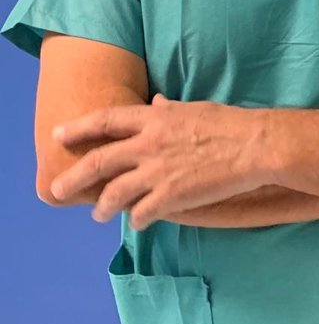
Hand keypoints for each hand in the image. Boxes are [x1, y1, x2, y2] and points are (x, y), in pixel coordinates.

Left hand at [50, 96, 271, 229]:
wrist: (256, 145)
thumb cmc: (230, 123)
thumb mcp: (195, 108)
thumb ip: (169, 109)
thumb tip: (156, 102)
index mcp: (154, 118)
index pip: (105, 121)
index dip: (78, 127)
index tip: (58, 134)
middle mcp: (148, 145)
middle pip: (97, 162)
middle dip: (73, 179)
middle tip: (58, 190)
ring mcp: (157, 172)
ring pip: (114, 194)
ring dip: (102, 207)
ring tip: (98, 214)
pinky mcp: (171, 196)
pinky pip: (142, 212)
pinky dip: (136, 219)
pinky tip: (137, 221)